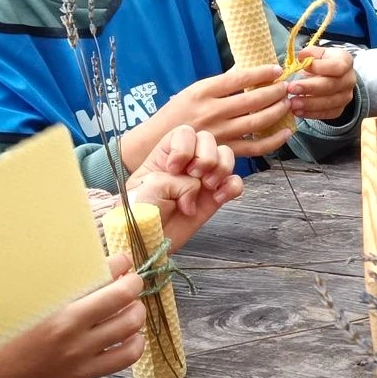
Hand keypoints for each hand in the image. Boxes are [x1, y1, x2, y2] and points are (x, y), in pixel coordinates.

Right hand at [0, 253, 146, 377]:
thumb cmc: (4, 335)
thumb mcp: (29, 304)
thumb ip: (62, 289)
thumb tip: (95, 268)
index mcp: (58, 311)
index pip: (104, 279)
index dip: (121, 265)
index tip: (124, 260)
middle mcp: (73, 333)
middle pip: (124, 301)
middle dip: (134, 287)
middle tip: (129, 283)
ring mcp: (81, 356)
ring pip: (131, 328)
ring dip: (136, 313)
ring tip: (130, 308)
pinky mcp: (85, 374)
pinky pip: (126, 358)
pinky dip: (136, 343)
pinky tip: (129, 336)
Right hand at [125, 66, 292, 166]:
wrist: (155, 144)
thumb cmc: (176, 115)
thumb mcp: (192, 92)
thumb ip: (220, 83)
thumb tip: (245, 67)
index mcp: (202, 91)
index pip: (238, 78)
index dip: (261, 73)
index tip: (277, 69)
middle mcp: (212, 111)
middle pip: (252, 100)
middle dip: (275, 92)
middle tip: (287, 87)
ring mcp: (219, 133)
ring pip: (258, 122)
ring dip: (278, 111)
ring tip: (288, 103)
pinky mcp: (224, 150)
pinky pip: (256, 147)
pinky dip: (274, 140)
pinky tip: (286, 132)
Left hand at [126, 126, 242, 250]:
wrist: (148, 244)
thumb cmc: (140, 215)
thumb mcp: (150, 188)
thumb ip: (177, 180)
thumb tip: (200, 188)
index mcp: (164, 155)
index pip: (184, 133)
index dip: (184, 147)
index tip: (174, 169)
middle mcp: (185, 164)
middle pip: (208, 139)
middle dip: (205, 156)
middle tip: (195, 176)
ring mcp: (202, 180)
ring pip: (225, 156)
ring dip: (220, 168)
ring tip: (208, 187)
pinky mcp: (215, 198)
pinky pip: (235, 182)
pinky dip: (232, 186)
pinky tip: (219, 198)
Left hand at [286, 45, 355, 120]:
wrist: (330, 77)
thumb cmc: (321, 63)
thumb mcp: (317, 54)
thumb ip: (310, 53)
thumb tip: (302, 58)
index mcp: (345, 61)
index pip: (337, 66)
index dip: (321, 67)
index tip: (303, 68)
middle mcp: (349, 80)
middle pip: (331, 85)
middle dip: (309, 88)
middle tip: (291, 89)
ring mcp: (346, 96)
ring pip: (329, 102)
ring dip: (309, 104)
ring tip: (292, 103)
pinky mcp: (339, 109)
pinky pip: (327, 114)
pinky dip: (311, 114)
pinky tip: (298, 112)